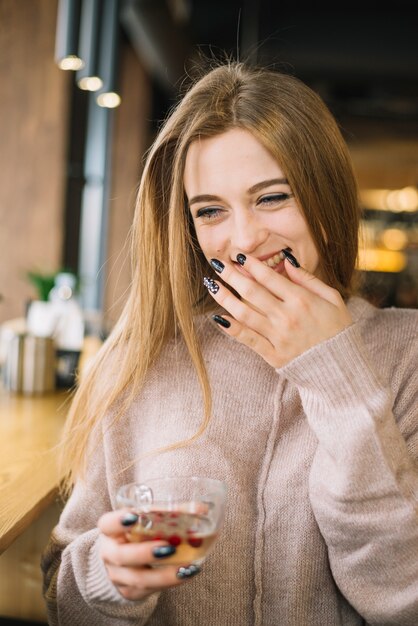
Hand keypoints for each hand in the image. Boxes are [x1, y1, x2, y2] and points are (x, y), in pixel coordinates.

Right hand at [98, 510, 199, 600]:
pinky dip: (170, 582)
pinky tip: (186, 574)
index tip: (135, 516)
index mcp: (109, 531)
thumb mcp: (142, 521)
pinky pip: (149, 590)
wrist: (120, 562)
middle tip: (169, 548)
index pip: (108, 524)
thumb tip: (201, 509)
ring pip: (138, 578)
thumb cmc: (136, 534)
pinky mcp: (130, 591)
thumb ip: (165, 513)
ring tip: (187, 567)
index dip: (118, 521)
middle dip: (146, 552)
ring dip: (164, 574)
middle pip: (122, 556)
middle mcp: (109, 554)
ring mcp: (118, 576)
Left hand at [205, 253, 352, 367]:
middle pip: (252, 292)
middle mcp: (287, 316)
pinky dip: (231, 328)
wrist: (341, 369)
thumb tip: (288, 261)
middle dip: (232, 275)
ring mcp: (278, 337)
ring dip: (225, 297)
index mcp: (302, 300)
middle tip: (217, 263)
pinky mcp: (273, 355)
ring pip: (244, 313)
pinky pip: (248, 339)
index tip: (238, 256)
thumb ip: (309, 280)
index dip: (251, 265)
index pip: (270, 277)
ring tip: (211, 285)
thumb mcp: (333, 299)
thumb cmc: (338, 330)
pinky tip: (217, 317)